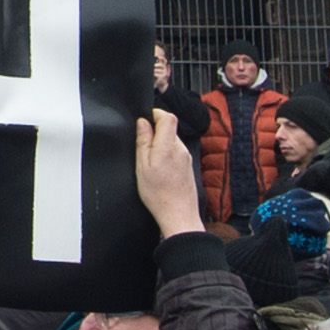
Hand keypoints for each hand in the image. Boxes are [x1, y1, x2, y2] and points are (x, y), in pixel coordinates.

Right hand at [131, 105, 200, 237]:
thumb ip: (143, 141)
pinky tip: (160, 171)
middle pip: (169, 129)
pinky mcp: (187, 166)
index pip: (168, 117)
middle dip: (155, 132)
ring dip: (160, 145)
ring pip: (172, 141)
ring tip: (150, 163)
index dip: (156, 114)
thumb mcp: (142, 166)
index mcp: (168, 146)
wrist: (178, 214)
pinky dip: (166, 155)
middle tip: (143, 148)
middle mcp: (181, 149)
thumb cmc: (159, 195)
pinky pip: (176, 153)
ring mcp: (186, 157)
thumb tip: (143, 122)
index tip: (145, 121)